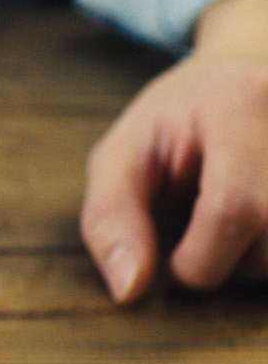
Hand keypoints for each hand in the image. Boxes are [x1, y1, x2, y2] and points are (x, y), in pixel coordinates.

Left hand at [81, 0, 267, 302]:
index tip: (175, 263)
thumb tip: (130, 290)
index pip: (236, 207)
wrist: (248, 73)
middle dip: (234, 262)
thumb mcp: (121, 157)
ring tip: (242, 222)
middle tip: (208, 231)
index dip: (199, 260)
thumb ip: (111, 220)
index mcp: (238, 100)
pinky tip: (266, 221)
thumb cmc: (176, 123)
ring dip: (266, 261)